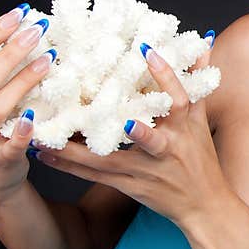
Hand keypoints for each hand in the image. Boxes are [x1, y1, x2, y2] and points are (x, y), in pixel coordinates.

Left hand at [34, 37, 233, 228]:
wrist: (204, 207)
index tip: (146, 49)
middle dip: (133, 129)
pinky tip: (44, 154)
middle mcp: (167, 150)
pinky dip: (69, 166)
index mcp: (184, 128)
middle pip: (147, 138)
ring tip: (45, 136)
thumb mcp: (201, 120)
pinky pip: (95, 176)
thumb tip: (203, 41)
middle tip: (98, 109)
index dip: (166, 75)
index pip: (178, 98)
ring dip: (75, 150)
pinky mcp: (130, 186)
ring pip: (109, 161)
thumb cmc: (202, 160)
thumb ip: (197, 81)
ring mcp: (146, 171)